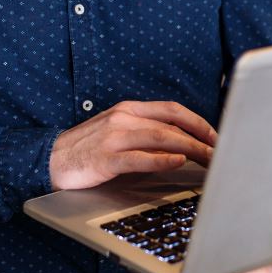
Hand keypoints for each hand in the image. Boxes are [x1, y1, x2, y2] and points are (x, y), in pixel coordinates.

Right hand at [48, 101, 216, 190]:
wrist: (49, 159)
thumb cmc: (88, 149)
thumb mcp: (119, 134)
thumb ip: (147, 136)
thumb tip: (183, 147)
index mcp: (130, 110)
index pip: (173, 110)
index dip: (199, 121)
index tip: (217, 136)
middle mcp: (124, 118)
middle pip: (172, 124)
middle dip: (201, 138)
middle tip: (221, 152)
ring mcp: (114, 136)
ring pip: (161, 138)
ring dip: (190, 148)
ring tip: (209, 159)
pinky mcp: (104, 157)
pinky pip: (138, 157)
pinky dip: (161, 160)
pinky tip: (178, 162)